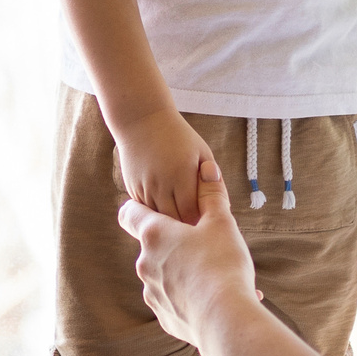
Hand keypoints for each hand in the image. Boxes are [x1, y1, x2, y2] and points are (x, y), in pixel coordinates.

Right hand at [111, 108, 211, 223]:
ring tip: (182, 230)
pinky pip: (146, 212)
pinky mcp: (133, 190)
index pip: (192, 214)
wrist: (141, 120)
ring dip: (169, 225)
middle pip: (174, 221)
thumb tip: (223, 208)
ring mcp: (144, 188)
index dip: (200, 224)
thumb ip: (212, 180)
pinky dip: (156, 217)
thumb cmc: (179, 136)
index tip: (207, 227)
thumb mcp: (202, 152)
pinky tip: (165, 217)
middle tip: (197, 234)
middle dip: (186, 229)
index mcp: (181, 176)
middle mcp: (161, 185)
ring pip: (157, 220)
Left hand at [118, 155, 257, 346]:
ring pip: (164, 275)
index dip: (137, 207)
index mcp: (154, 235)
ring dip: (184, 273)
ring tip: (217, 277)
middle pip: (152, 246)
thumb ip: (211, 195)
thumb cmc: (222, 266)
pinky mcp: (163, 317)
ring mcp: (151, 293)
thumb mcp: (222, 223)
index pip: (129, 213)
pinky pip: (174, 301)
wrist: (226, 321)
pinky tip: (215, 299)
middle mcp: (144, 264)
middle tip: (206, 247)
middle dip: (176, 245)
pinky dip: (189, 298)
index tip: (153, 208)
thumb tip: (206, 168)